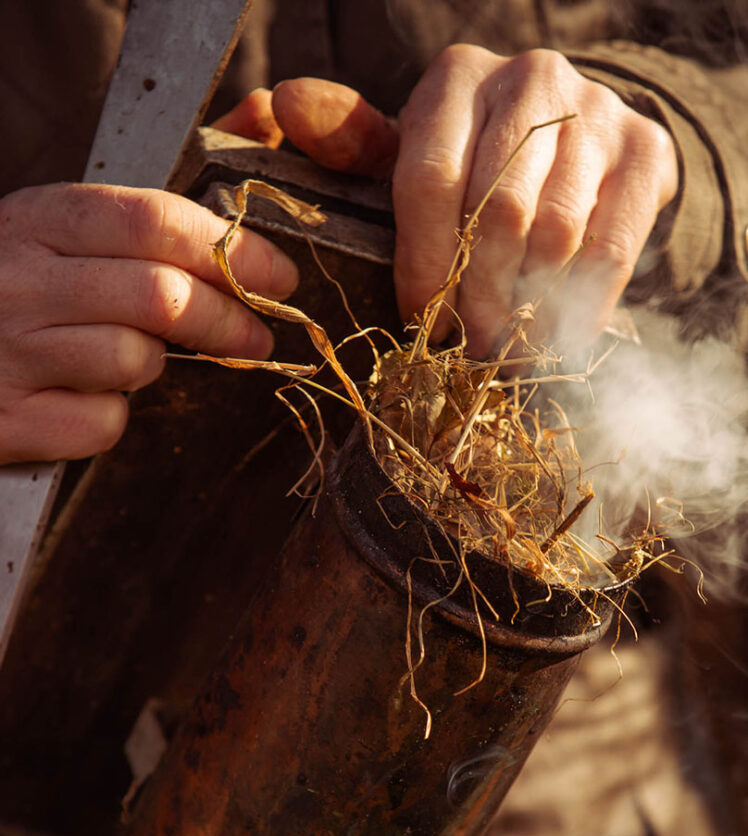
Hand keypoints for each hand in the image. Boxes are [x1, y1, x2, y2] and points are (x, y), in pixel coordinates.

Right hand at [0, 183, 297, 463]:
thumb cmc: (13, 284)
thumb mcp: (68, 224)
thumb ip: (168, 183)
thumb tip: (264, 113)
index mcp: (38, 219)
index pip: (154, 221)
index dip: (233, 250)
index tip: (278, 276)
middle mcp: (19, 278)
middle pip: (160, 297)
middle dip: (227, 319)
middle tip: (257, 334)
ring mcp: (9, 350)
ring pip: (135, 360)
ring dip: (155, 363)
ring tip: (136, 354)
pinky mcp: (7, 418)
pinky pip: (102, 423)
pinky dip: (111, 416)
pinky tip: (86, 395)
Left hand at [239, 47, 678, 357]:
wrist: (571, 139)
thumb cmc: (471, 161)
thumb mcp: (409, 152)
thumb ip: (352, 146)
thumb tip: (285, 106)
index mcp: (457, 79)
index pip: (430, 180)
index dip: (424, 265)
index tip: (421, 323)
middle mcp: (532, 80)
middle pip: (497, 213)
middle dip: (476, 298)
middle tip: (467, 350)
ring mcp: (597, 112)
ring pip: (554, 235)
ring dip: (525, 312)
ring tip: (503, 353)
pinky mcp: (647, 153)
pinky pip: (611, 251)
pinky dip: (579, 309)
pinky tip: (552, 340)